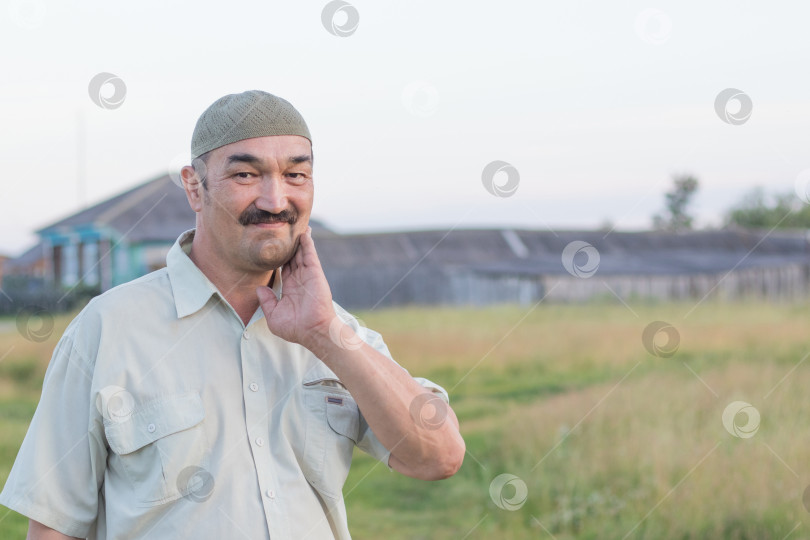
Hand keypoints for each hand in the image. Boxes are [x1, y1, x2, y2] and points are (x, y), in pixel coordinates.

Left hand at [256, 226, 335, 345]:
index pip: (283, 268)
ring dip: (298, 240)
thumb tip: (259, 289)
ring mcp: (308, 275)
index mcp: (290, 289)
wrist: (313, 331)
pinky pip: (310, 254)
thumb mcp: (274, 316)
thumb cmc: (295, 328)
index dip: (278, 258)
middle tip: (283, 231)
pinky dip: (307, 243)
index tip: (272, 248)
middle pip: (292, 257)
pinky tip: (304, 233)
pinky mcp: (315, 273)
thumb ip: (266, 301)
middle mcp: (299, 280)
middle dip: (288, 245)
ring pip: (301, 253)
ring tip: (295, 226)